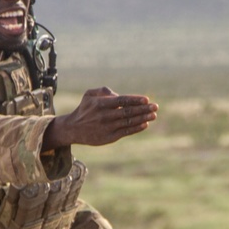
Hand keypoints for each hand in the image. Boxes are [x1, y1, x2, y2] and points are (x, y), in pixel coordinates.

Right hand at [43, 87, 157, 149]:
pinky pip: (125, 132)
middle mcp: (105, 116)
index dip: (135, 100)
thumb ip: (104, 91)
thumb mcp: (89, 95)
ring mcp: (107, 127)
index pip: (121, 101)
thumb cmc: (84, 109)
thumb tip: (118, 95)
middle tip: (155, 107)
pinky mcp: (109, 137)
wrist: (73, 129)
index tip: (146, 99)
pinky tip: (145, 124)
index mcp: (100, 104)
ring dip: (143, 118)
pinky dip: (136, 128)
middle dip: (143, 109)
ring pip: (128, 122)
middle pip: (128, 112)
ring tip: (154, 115)